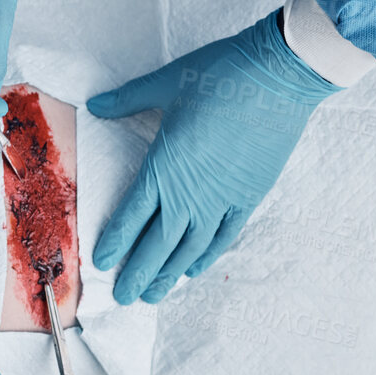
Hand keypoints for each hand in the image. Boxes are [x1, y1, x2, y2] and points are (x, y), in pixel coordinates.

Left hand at [88, 9, 337, 303]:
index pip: (131, 215)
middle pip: (158, 243)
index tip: (101, 264)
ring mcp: (222, 199)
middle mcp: (191, 192)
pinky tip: (193, 271)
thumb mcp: (166, 83)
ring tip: (151, 296)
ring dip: (169, 274)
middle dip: (138, 272)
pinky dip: (206, 257)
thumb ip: (128, 99)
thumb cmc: (220, 76)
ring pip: (190, 248)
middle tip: (122, 298)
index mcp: (163, 166)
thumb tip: (96, 104)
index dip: (115, 242)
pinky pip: (224, 237)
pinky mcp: (250, 197)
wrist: (279, 76)